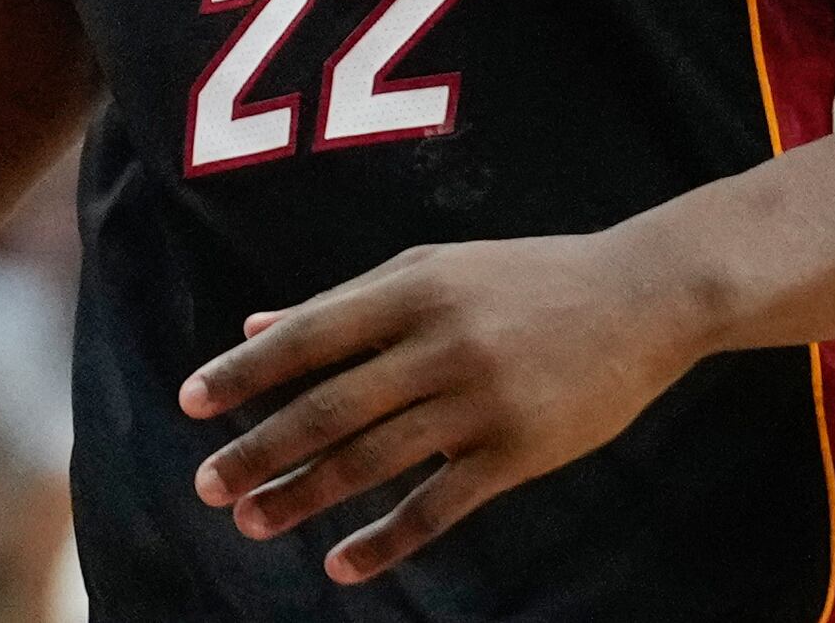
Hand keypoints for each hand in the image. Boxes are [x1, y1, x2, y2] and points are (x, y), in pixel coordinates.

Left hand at [178, 230, 705, 583]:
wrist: (644, 297)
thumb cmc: (524, 279)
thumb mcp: (430, 269)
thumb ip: (342, 302)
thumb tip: (253, 326)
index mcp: (409, 291)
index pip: (306, 337)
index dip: (244, 373)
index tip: (190, 404)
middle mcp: (438, 344)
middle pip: (328, 407)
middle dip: (259, 449)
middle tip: (207, 485)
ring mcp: (480, 401)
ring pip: (373, 460)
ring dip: (305, 496)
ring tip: (253, 520)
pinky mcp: (520, 451)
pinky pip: (440, 506)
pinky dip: (386, 540)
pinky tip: (342, 565)